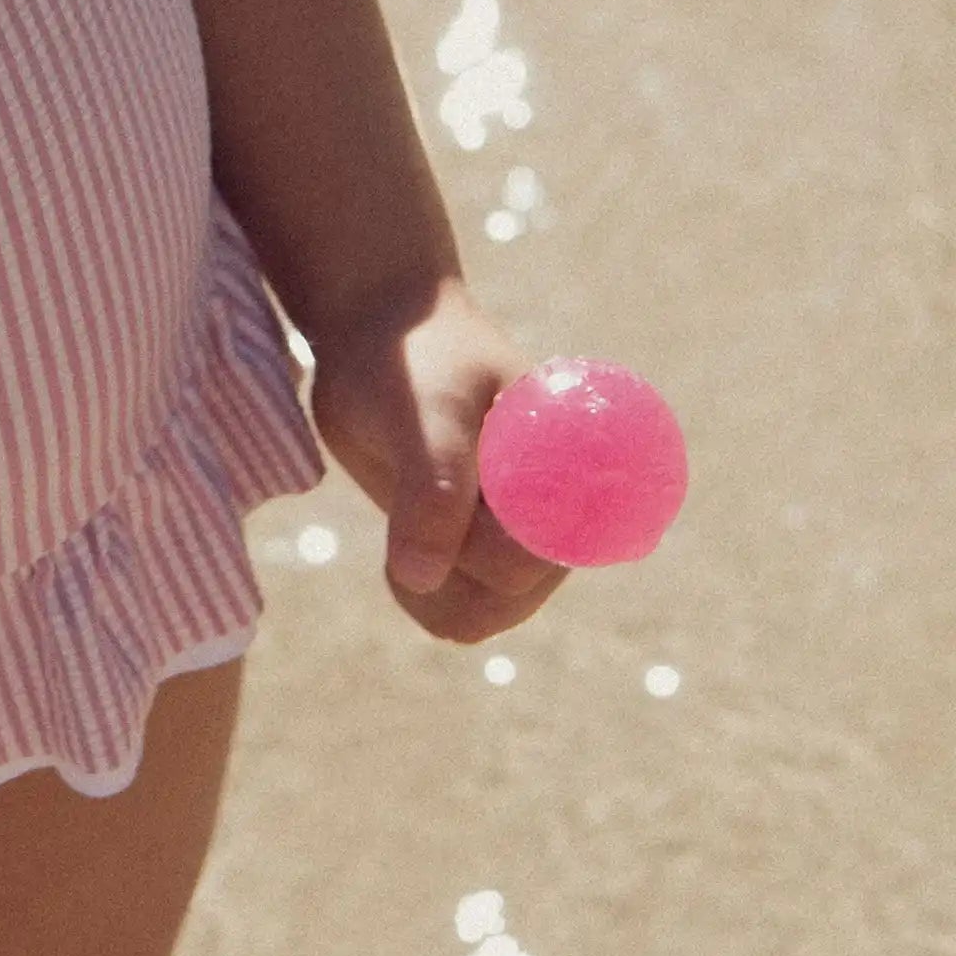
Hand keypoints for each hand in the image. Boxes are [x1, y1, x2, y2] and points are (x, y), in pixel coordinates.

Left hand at [306, 279, 568, 647]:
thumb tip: (422, 578)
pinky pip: (448, 612)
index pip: (549, 559)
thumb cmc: (414, 361)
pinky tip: (402, 539)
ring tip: (407, 508)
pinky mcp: (469, 555)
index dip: (496, 549)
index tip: (459, 496)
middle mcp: (553, 519)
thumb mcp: (423, 412)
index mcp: (575, 476)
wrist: (380, 338)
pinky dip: (416, 589)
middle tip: (420, 487)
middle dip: (452, 558)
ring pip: (475, 616)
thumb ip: (433, 490)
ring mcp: (511, 542)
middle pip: (508, 598)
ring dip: (430, 581)